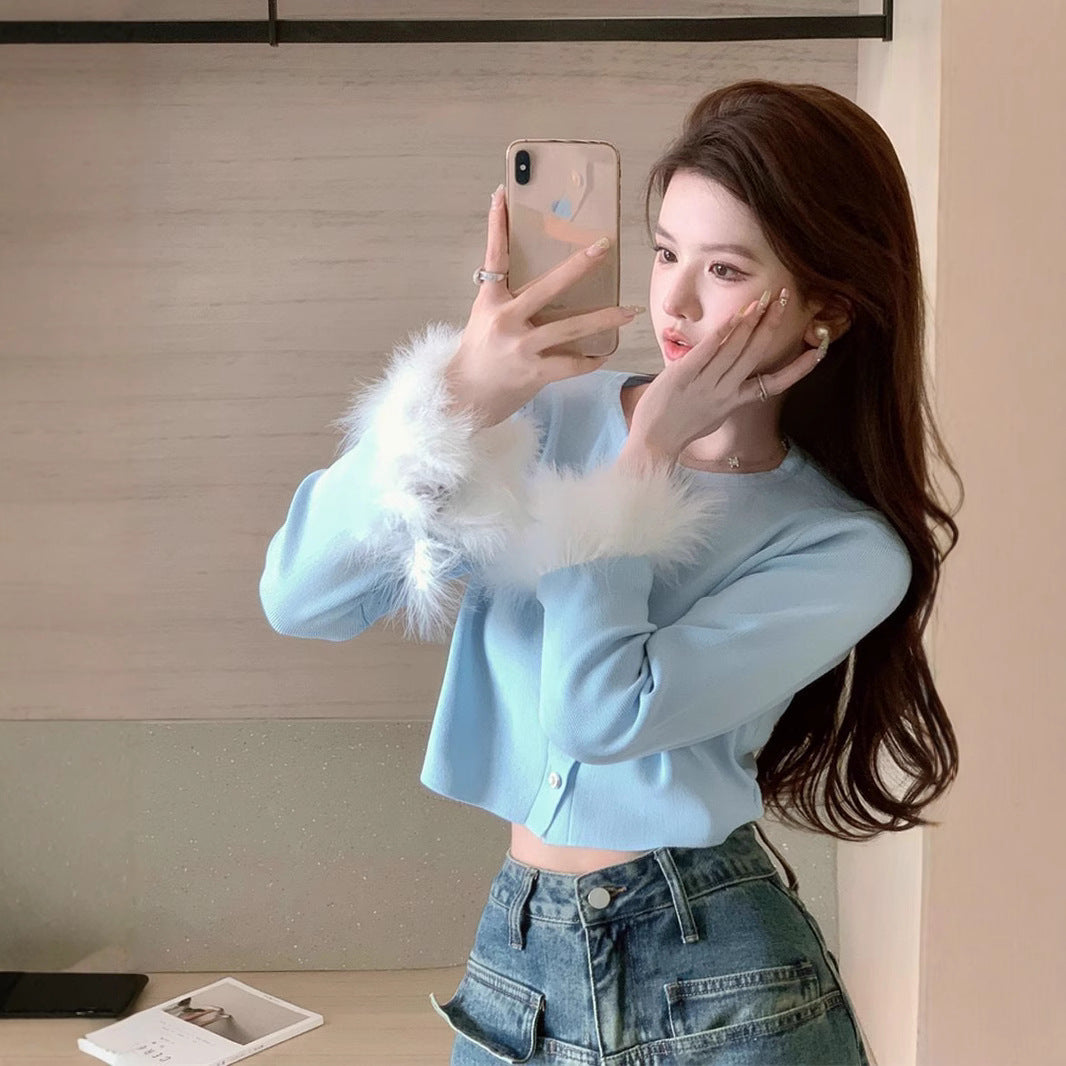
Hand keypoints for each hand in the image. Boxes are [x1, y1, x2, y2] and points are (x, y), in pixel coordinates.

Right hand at [444, 186, 642, 428]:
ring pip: (571, 328)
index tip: (503, 193)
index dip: (497, 224)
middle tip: (604, 247)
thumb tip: (541, 283)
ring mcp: (521, 347)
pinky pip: (571, 364)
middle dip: (579, 265)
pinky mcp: (533, 372)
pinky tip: (604, 355)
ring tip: (628, 311)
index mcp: (491, 301)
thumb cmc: (478, 355)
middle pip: (549, 286)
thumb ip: (508, 299)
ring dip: (604, 319)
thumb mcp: (485, 319)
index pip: (494, 256)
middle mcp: (506, 320)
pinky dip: (590, 361)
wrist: (463, 397)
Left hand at [627, 288, 826, 459]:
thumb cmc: (680, 428)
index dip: (800, 366)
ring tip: (764, 298)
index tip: (819, 349)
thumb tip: (734, 376)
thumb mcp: (712, 414)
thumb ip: (726, 394)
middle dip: (772, 323)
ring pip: (736, 347)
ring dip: (752, 320)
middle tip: (785, 299)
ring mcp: (706, 384)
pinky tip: (737, 314)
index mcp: (736, 402)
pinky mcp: (684, 375)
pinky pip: (709, 350)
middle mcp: (726, 391)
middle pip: (757, 353)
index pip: (776, 383)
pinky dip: (724, 331)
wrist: (654, 442)